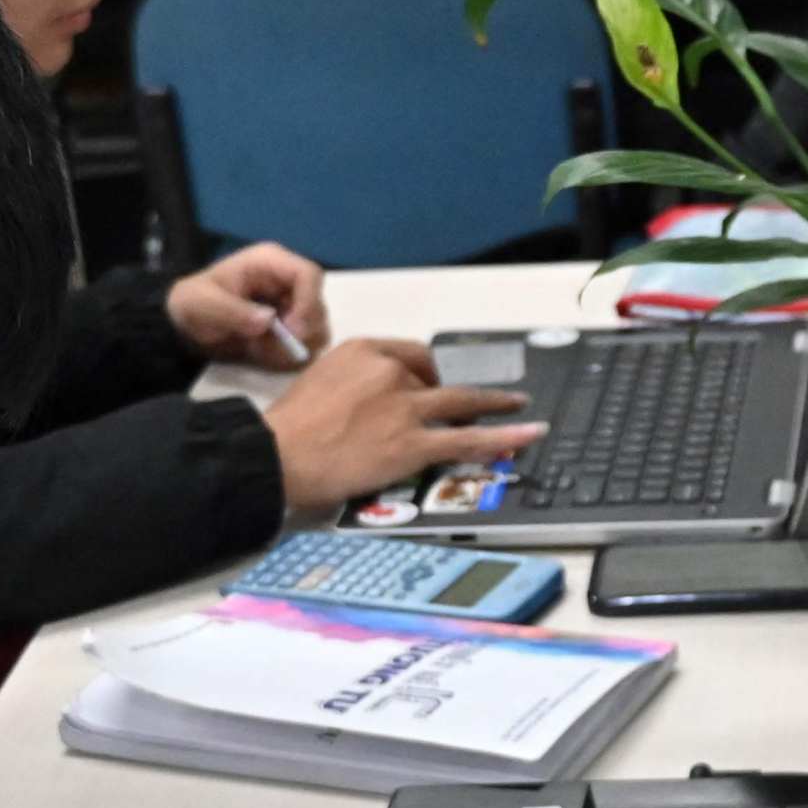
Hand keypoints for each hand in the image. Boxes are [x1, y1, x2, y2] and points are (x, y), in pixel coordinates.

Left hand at [166, 242, 329, 365]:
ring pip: (317, 327)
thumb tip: (268, 321)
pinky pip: (305, 344)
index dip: (309, 302)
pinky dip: (288, 354)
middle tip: (278, 347)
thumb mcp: (201, 303)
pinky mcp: (289, 327)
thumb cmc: (192, 304)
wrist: (184, 325)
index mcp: (270, 262)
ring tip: (262, 349)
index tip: (293, 330)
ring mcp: (291, 305)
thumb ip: (232, 311)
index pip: (309, 274)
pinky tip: (263, 352)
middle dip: (303, 329)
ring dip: (295, 344)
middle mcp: (287, 281)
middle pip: (319, 304)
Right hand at [258, 337, 543, 507]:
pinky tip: (527, 433)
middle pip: (436, 380)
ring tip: (517, 405)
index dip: (430, 372)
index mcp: (365, 350)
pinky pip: (467, 438)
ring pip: (462, 403)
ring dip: (495, 405)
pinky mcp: (413, 442)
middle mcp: (391, 372)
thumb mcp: (320, 380)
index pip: (413, 355)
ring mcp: (405, 407)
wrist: (280, 457)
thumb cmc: (291, 427)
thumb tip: (373, 396)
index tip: (438, 382)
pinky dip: (503, 436)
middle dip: (457, 394)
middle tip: (478, 401)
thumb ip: (355, 380)